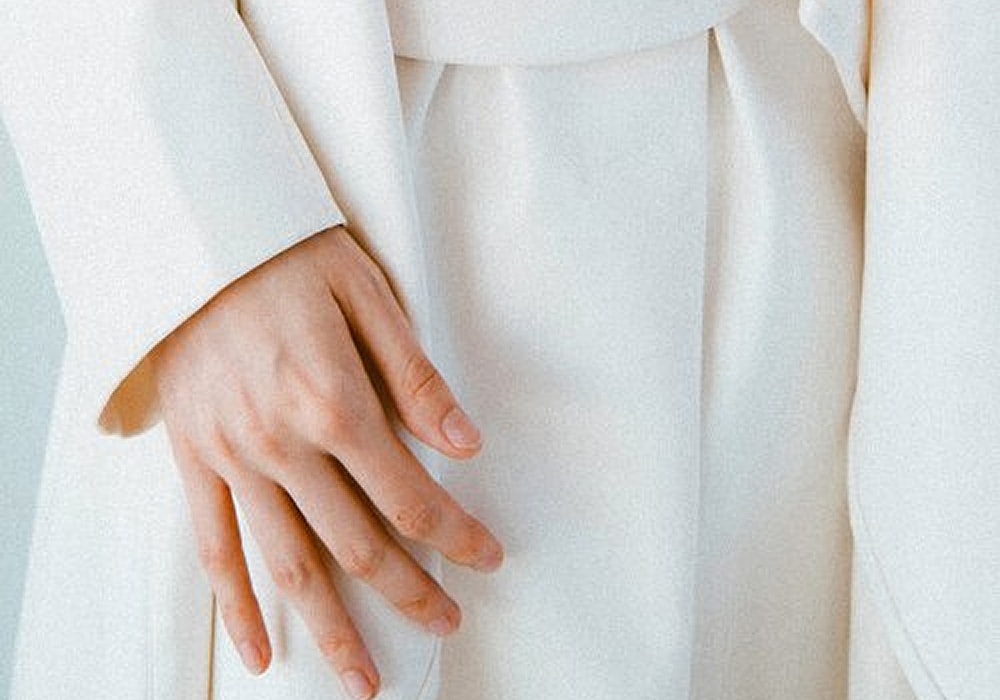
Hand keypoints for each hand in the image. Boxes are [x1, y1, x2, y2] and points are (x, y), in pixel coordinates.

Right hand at [149, 225, 502, 699]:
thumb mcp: (368, 296)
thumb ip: (415, 378)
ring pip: (288, 565)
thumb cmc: (290, 258)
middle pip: (357, 545)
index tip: (488, 558)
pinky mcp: (195, 461)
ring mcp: (233, 459)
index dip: (456, 536)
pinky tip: (263, 651)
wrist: (195, 238)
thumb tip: (466, 446)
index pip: (410, 498)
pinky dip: (238, 606)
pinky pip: (215, 548)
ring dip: (332, 628)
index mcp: (335, 403)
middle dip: (410, 593)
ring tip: (364, 680)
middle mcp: (282, 444)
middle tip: (445, 622)